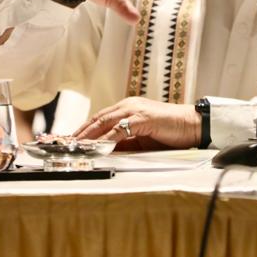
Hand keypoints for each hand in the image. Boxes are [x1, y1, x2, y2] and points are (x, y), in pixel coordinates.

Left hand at [72, 96, 199, 149]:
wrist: (193, 125)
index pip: (99, 119)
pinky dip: (105, 139)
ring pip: (104, 122)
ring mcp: (135, 110)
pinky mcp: (143, 118)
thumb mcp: (142, 139)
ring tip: (74, 146)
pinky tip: (96, 147)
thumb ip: (124, 142)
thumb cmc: (171, 132)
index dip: (83, 130)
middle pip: (97, 119)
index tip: (69, 141)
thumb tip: (105, 151)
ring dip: (87, 135)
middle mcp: (128, 105)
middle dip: (79, 132)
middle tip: (63, 144)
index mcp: (127, 108)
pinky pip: (119, 130)